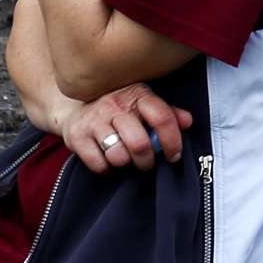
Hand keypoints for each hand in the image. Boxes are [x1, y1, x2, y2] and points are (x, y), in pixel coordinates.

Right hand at [55, 84, 190, 173]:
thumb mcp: (143, 105)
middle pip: (140, 144)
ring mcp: (94, 120)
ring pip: (118, 156)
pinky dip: (105, 167)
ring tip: (124, 157)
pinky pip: (99, 164)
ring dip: (125, 163)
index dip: (172, 140)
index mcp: (137, 94)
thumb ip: (167, 114)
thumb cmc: (118, 110)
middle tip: (146, 162)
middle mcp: (115, 104)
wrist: (75, 107)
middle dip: (147, 161)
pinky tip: (106, 157)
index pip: (161, 117)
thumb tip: (187, 121)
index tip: (173, 155)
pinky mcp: (77, 136)